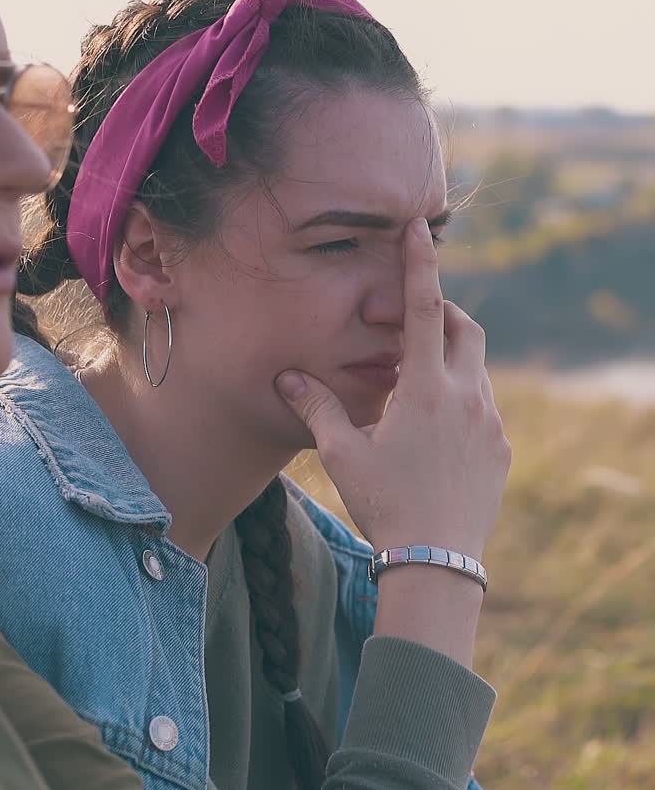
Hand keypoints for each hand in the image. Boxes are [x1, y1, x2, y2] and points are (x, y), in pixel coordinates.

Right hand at [276, 218, 510, 561]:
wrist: (437, 561)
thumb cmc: (385, 505)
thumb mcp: (344, 454)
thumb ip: (318, 406)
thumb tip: (287, 376)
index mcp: (427, 389)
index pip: (425, 308)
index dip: (420, 264)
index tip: (418, 227)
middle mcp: (467, 396)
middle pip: (464, 327)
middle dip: (439, 312)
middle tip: (404, 325)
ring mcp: (491, 422)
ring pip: (474, 369)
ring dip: (446, 363)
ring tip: (410, 389)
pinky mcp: (502, 447)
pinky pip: (484, 406)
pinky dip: (460, 400)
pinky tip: (432, 432)